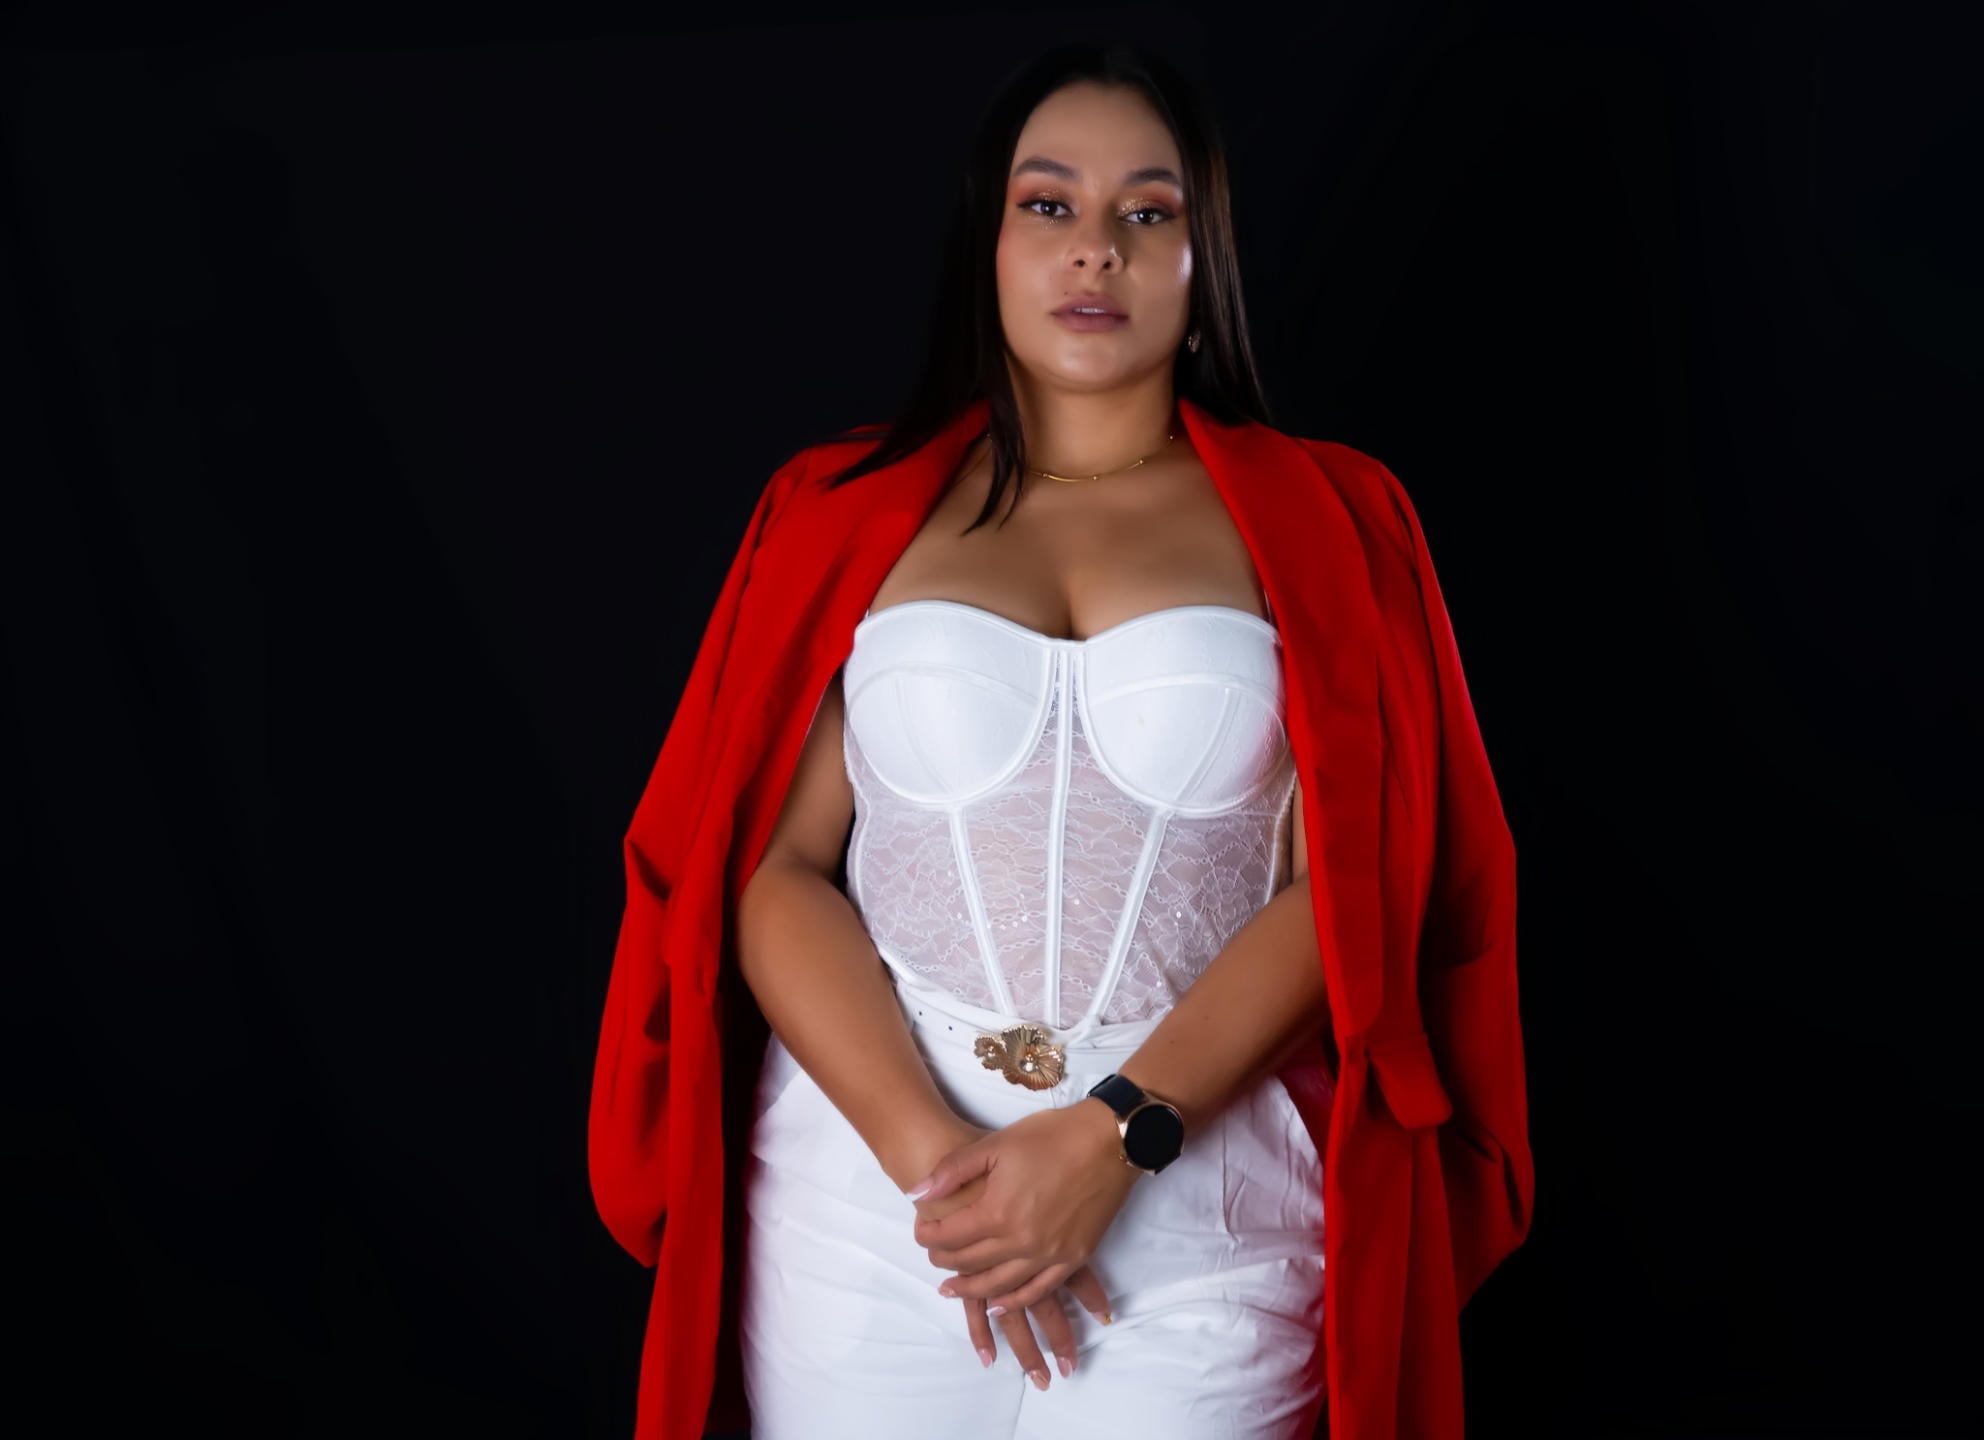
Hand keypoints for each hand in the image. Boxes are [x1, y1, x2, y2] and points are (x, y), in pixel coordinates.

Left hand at [907, 1098, 1138, 1313]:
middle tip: (933, 1256)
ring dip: (972, 1289)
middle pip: (971, 1263)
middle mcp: (1021, 1242)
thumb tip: (918, 1193)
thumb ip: (952, 1171)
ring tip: (952, 1289)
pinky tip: (1000, 1304)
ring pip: (1000, 1285)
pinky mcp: (1074, 1258)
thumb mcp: (994, 1144)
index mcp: (997, 1212)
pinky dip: (1015, 1300)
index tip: (921, 1230)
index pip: (949, 1237)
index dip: (928, 1235)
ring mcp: (1049, 1255)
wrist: (1108, 1141)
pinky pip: (1039, 1290)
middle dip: (945, 1262)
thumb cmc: (1050, 1136)